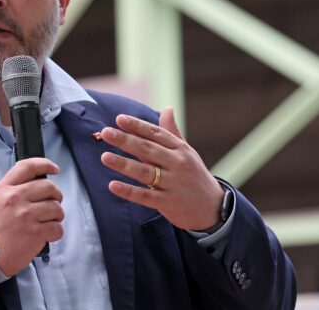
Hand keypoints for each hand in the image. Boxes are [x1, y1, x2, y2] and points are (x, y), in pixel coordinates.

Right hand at [0, 158, 62, 275]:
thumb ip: (12, 191)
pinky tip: (47, 235)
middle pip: (49, 186)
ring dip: (56, 216)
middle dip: (56, 196)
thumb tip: (34, 186)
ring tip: (48, 222)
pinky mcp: (35, 232)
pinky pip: (57, 228)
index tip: (54, 169)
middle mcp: (15, 198)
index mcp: (4, 189)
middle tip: (52, 204)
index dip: (45, 164)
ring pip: (56, 208)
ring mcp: (26, 215)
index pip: (28, 166)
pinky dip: (55, 232)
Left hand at [100, 107, 224, 230]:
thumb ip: (172, 132)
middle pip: (148, 149)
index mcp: (180, 149)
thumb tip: (167, 108)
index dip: (137, 126)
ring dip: (124, 164)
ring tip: (104, 157)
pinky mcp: (167, 203)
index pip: (155, 134)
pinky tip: (113, 185)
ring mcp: (172, 184)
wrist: (213, 209)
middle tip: (106, 132)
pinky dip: (129, 191)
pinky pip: (145, 196)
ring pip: (144, 172)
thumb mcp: (187, 152)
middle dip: (125, 140)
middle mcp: (177, 164)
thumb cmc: (194, 176)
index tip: (119, 118)